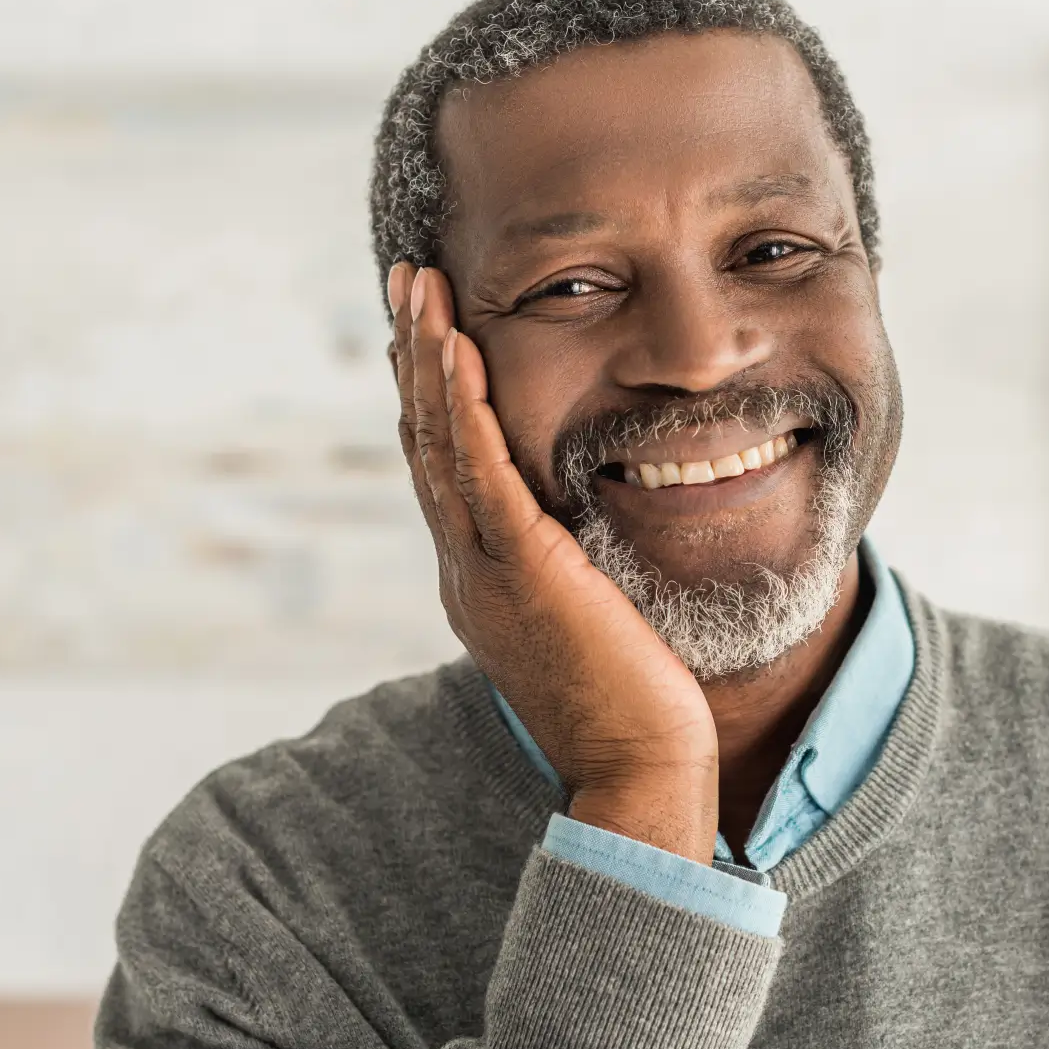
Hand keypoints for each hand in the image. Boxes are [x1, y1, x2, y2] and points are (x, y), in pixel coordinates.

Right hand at [388, 264, 719, 862]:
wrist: (641, 769)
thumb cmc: (637, 705)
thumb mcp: (590, 618)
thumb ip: (573, 570)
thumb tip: (587, 534)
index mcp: (482, 578)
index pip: (445, 466)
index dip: (431, 392)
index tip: (430, 328)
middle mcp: (467, 567)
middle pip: (425, 439)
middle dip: (414, 353)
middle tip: (408, 279)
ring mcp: (484, 568)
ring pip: (438, 443)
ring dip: (427, 355)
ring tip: (420, 283)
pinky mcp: (520, 568)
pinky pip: (481, 471)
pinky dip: (464, 406)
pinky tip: (458, 347)